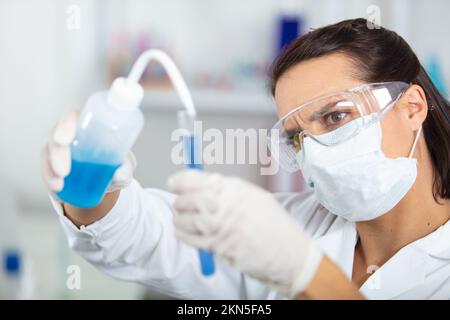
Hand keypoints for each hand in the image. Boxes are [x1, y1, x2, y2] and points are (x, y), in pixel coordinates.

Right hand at [42, 110, 136, 196]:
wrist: (107, 184)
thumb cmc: (117, 165)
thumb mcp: (126, 166)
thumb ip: (126, 169)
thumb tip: (119, 175)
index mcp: (89, 125)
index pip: (74, 116)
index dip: (66, 124)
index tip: (65, 140)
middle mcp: (71, 133)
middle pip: (57, 134)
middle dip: (57, 152)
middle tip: (63, 171)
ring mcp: (59, 149)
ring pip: (48, 152)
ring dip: (50, 169)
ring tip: (58, 185)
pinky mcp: (52, 165)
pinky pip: (46, 170)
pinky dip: (50, 179)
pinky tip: (56, 189)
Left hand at [168, 170, 322, 297]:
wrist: (289, 253)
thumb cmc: (274, 225)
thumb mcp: (254, 197)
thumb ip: (228, 190)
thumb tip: (202, 185)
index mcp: (235, 188)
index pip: (195, 180)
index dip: (179, 181)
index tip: (173, 183)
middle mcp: (225, 204)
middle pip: (186, 199)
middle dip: (178, 202)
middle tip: (178, 204)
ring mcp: (220, 227)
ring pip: (183, 219)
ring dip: (179, 219)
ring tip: (181, 219)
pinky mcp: (217, 247)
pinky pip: (188, 237)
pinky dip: (182, 233)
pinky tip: (184, 231)